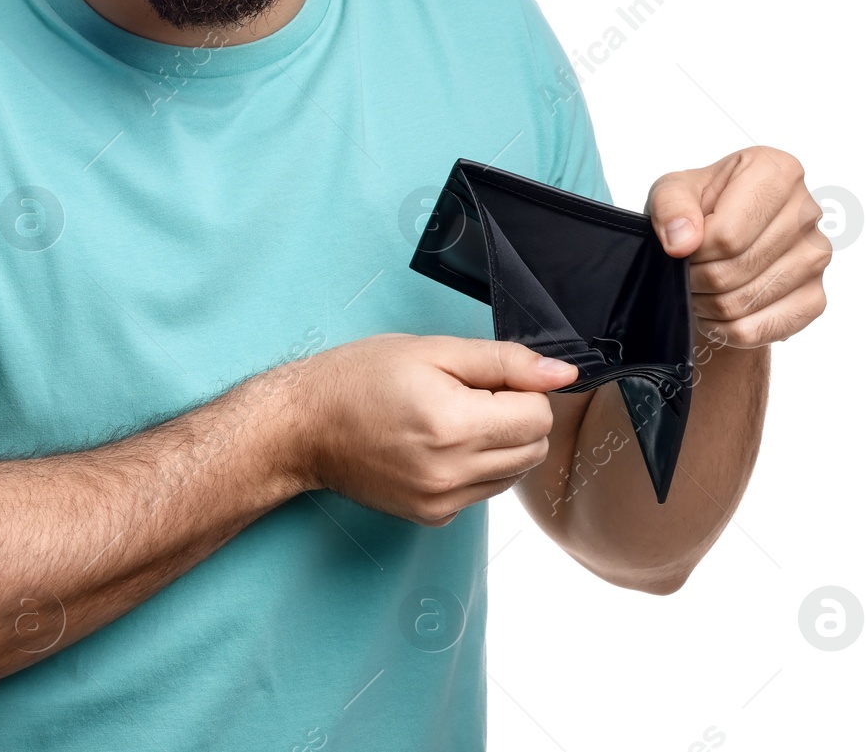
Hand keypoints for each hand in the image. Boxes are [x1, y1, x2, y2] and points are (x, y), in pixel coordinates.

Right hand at [289, 334, 577, 526]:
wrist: (304, 426)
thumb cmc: (359, 378)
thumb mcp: (431, 350)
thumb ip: (504, 360)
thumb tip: (562, 373)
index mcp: (453, 424)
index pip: (538, 415)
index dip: (520, 388)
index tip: (484, 378)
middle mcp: (451, 472)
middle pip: (534, 448)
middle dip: (516, 416)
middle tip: (468, 394)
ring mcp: (442, 501)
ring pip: (514, 473)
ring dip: (500, 443)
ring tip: (451, 418)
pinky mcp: (433, 516)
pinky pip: (484, 491)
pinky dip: (476, 466)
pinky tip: (437, 444)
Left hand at [646, 146, 831, 349]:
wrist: (719, 246)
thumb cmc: (699, 208)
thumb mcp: (672, 191)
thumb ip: (671, 206)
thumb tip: (683, 241)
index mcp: (778, 171)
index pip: (728, 234)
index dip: (694, 251)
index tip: (683, 247)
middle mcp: (807, 212)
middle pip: (736, 268)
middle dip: (697, 277)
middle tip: (685, 272)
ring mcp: (818, 257)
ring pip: (744, 301)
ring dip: (707, 303)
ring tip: (699, 287)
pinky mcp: (816, 298)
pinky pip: (758, 330)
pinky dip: (724, 329)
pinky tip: (717, 311)